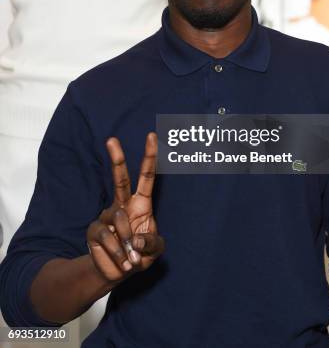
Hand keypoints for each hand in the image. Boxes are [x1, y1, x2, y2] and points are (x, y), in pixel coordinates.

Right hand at [86, 132, 164, 281]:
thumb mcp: (155, 250)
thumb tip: (135, 238)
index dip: (149, 157)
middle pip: (120, 178)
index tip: (151, 136)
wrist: (119, 272)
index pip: (146, 176)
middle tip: (111, 139)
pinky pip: (106, 236)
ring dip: (127, 241)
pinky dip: (118, 252)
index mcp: (141, 203)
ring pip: (118, 218)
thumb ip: (152, 243)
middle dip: (116, 159)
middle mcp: (123, 205)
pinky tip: (123, 261)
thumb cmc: (140, 254)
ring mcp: (107, 216)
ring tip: (132, 257)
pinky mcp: (94, 230)